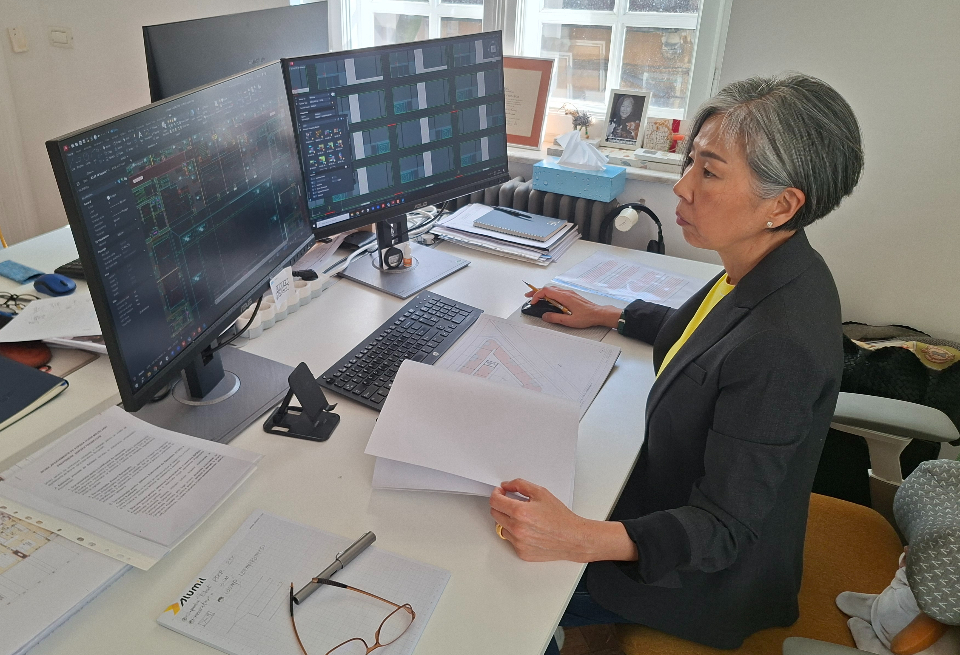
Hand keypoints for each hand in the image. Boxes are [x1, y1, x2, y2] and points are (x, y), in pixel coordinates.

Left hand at [489, 479, 636, 562]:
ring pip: (501, 527)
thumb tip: (506, 485)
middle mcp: (517, 529)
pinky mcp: (522, 553)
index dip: (496, 494)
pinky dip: (515, 533)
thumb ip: (520, 485)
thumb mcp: (541, 493)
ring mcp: (518, 543)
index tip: (500, 492)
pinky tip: (529, 529)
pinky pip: (510, 540)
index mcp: (520, 512)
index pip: (495, 501)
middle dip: (501, 505)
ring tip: (524, 518)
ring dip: (507, 520)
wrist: (573, 538)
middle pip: (495, 514)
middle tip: (511, 502)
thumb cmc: (560, 517)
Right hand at [525, 286, 620, 329]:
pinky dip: (550, 294)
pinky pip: (557, 292)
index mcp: (565, 297)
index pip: (546, 291)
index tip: (533, 302)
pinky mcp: (571, 296)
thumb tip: (545, 316)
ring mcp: (569, 293)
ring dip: (543, 293)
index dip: (537, 295)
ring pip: (553, 289)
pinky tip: (549, 300)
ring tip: (537, 299)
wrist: (599, 314)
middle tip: (529, 297)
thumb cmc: (587, 316)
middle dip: (537, 292)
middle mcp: (566, 293)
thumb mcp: (569, 321)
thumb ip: (555, 318)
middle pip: (548, 288)